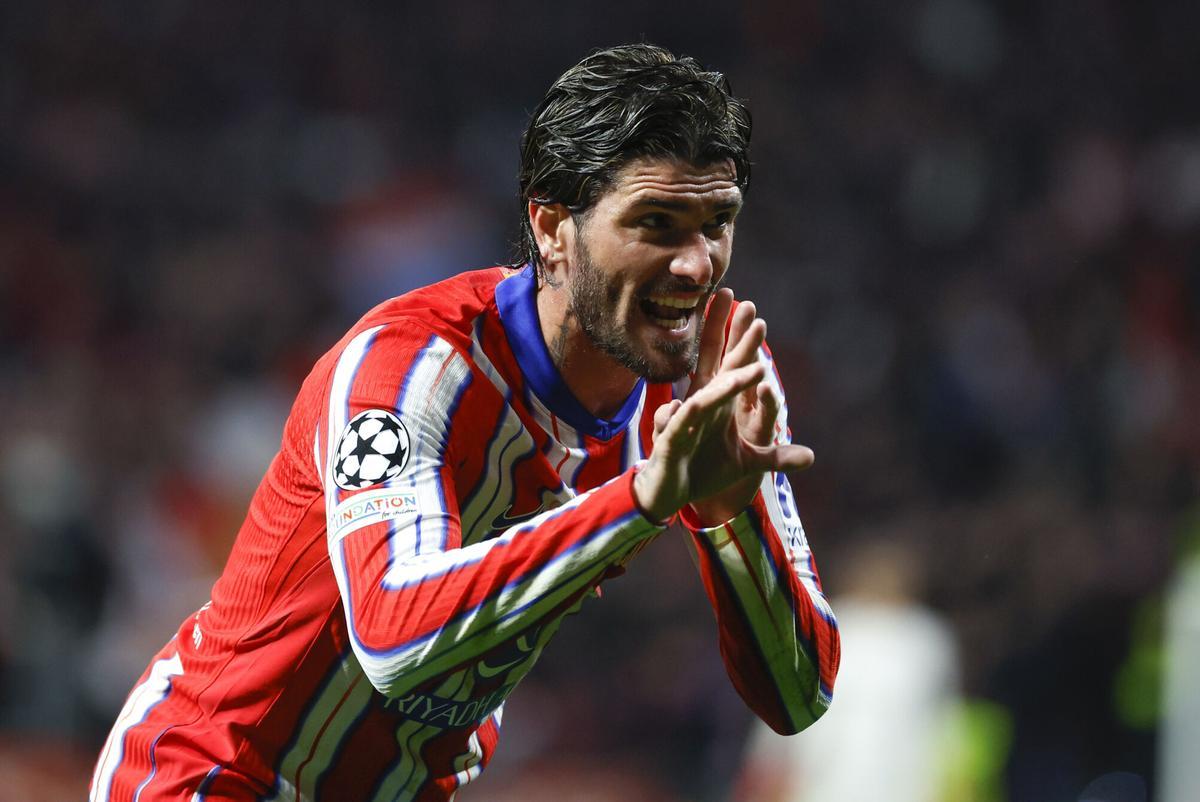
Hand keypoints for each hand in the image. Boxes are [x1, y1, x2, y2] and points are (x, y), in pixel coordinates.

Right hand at [633, 289, 813, 524]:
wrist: (669, 492)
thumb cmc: (704, 469)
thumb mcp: (746, 463)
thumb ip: (775, 458)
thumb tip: (811, 457)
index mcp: (717, 402)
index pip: (731, 365)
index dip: (743, 342)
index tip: (759, 317)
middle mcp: (700, 403)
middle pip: (712, 364)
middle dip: (724, 333)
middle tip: (741, 302)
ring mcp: (683, 420)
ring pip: (702, 398)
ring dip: (724, 385)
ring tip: (750, 370)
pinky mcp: (668, 443)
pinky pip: (670, 428)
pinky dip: (672, 418)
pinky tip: (679, 408)